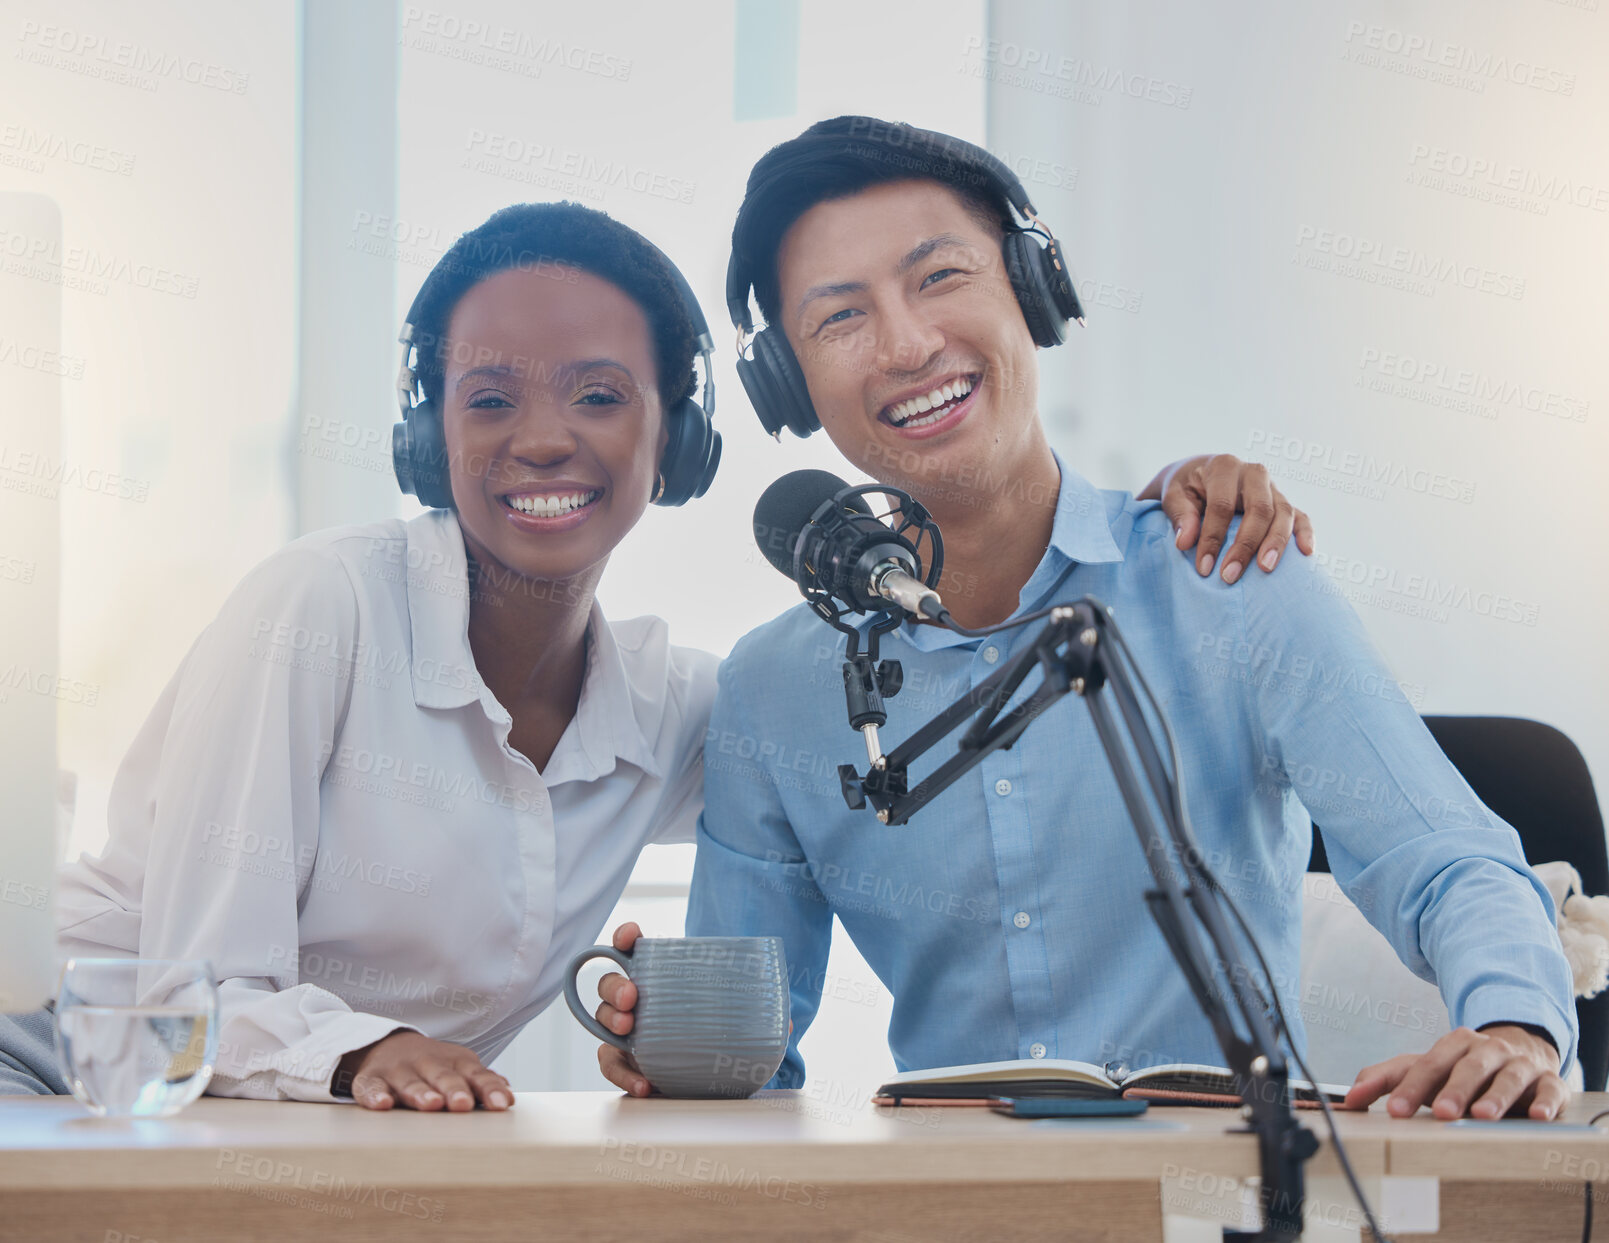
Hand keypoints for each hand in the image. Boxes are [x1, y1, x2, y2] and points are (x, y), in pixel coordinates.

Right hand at [335, 1031, 513, 1111]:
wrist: (386, 1045)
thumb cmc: (433, 1067)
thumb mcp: (460, 1069)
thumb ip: (482, 1083)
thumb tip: (508, 1095)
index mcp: (456, 1063)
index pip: (477, 1075)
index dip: (489, 1089)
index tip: (501, 1105)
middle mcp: (428, 1063)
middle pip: (444, 1077)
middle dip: (454, 1090)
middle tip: (464, 1104)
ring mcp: (399, 1070)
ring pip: (410, 1082)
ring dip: (421, 1093)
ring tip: (432, 1104)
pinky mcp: (371, 1079)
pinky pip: (372, 1087)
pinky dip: (376, 1095)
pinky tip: (383, 1105)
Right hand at [592, 922, 792, 1096]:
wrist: (710, 1071)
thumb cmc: (718, 1028)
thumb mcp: (740, 1016)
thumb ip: (762, 1016)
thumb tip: (787, 1025)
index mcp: (660, 974)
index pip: (633, 947)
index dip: (626, 937)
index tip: (631, 937)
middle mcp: (637, 999)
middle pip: (611, 983)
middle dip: (615, 986)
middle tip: (632, 998)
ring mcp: (627, 1030)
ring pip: (604, 1018)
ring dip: (610, 1020)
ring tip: (628, 1029)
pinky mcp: (626, 1060)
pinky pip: (611, 1063)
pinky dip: (623, 1073)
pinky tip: (644, 1083)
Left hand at [1157, 454, 1314, 583]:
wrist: (1200, 474)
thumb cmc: (1186, 488)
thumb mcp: (1173, 495)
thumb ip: (1179, 515)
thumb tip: (1185, 542)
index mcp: (1224, 467)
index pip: (1221, 506)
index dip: (1213, 538)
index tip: (1204, 568)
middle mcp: (1254, 473)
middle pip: (1259, 509)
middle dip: (1245, 545)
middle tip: (1230, 575)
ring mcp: (1272, 487)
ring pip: (1284, 513)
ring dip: (1276, 543)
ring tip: (1266, 568)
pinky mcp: (1283, 501)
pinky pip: (1301, 515)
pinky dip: (1306, 533)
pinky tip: (1307, 552)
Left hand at [1342, 1024, 1568, 1120]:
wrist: (1521, 1050)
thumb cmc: (1461, 1068)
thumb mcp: (1425, 1068)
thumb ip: (1385, 1080)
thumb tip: (1347, 1100)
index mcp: (1453, 1044)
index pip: (1428, 1065)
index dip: (1410, 1087)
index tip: (1394, 1110)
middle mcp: (1487, 1049)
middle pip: (1467, 1068)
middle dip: (1453, 1090)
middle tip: (1440, 1113)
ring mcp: (1520, 1064)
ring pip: (1508, 1077)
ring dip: (1496, 1096)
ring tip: (1482, 1116)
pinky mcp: (1549, 1080)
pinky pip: (1550, 1089)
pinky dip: (1545, 1102)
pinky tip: (1537, 1115)